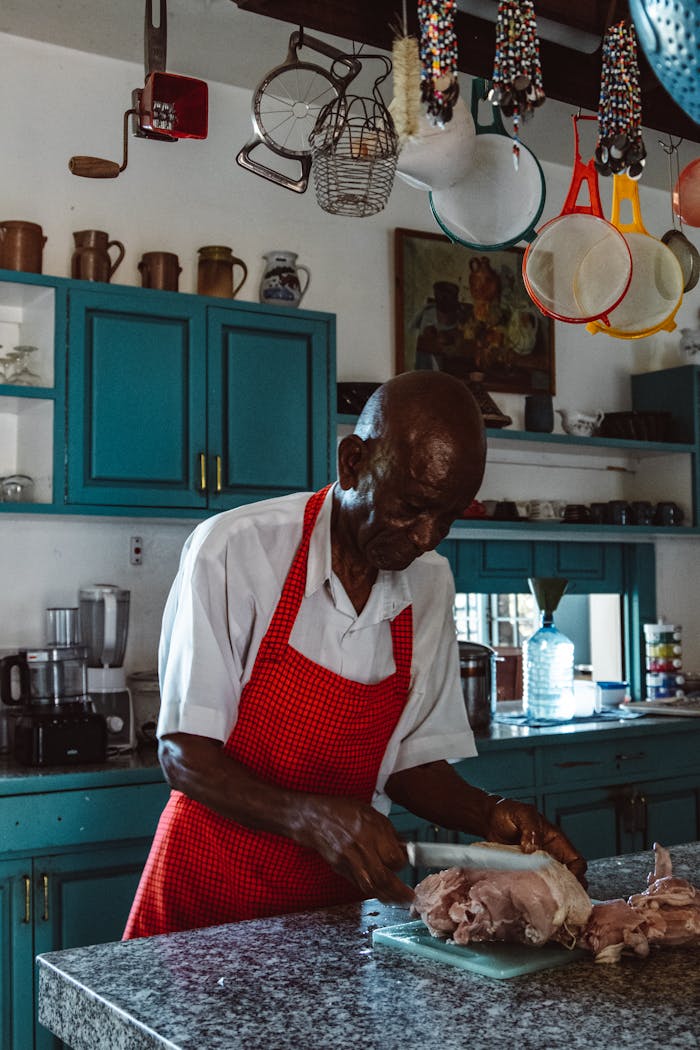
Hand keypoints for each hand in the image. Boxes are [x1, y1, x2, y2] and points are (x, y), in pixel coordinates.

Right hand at [297, 795, 414, 904]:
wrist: (315, 818)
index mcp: (372, 832)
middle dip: (399, 891)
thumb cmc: (343, 811)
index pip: (394, 858)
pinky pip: (358, 885)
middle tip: (410, 897)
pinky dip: (372, 892)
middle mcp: (361, 849)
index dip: (402, 863)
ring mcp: (349, 861)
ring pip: (370, 886)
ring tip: (398, 901)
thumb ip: (390, 833)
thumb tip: (404, 847)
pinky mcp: (340, 869)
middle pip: (383, 877)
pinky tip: (381, 894)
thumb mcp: (372, 814)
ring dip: (387, 897)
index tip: (405, 863)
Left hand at [484, 796, 587, 887]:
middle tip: (558, 897)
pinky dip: (532, 891)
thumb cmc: (509, 812)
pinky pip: (533, 886)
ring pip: (551, 884)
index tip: (568, 882)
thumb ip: (531, 830)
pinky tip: (527, 895)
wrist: (489, 819)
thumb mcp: (523, 814)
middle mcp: (550, 856)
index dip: (577, 873)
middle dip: (567, 889)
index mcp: (556, 841)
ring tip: (543, 898)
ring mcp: (536, 866)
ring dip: (550, 892)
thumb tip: (534, 849)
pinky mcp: (523, 872)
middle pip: (568, 878)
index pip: (576, 861)